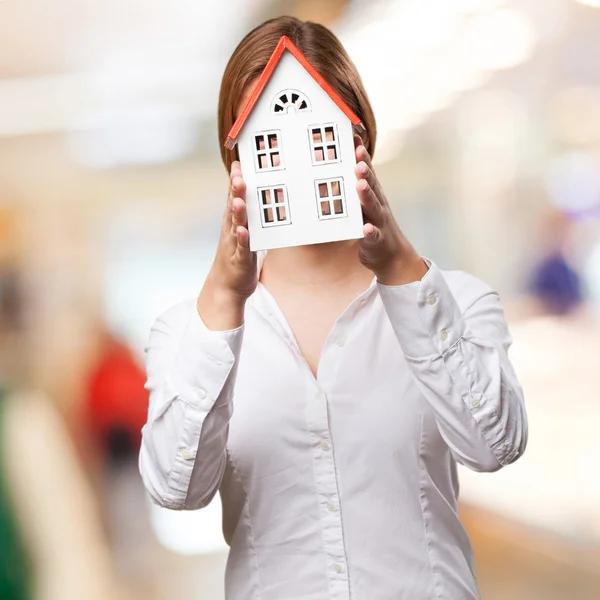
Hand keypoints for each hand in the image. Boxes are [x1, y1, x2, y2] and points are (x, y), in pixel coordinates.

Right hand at [197, 161, 256, 329]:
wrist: (226, 289)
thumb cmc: (237, 259)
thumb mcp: (244, 234)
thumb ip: (249, 217)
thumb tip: (256, 200)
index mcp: (233, 225)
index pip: (232, 199)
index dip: (234, 182)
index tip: (239, 164)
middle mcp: (231, 232)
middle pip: (233, 209)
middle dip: (235, 192)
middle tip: (238, 175)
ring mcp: (234, 247)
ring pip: (236, 227)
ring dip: (237, 213)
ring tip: (239, 199)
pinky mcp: (240, 262)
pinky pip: (242, 250)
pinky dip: (243, 240)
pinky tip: (244, 231)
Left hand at [354, 138, 427, 285]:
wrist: (392, 257)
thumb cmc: (374, 226)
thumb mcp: (365, 205)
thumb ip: (356, 188)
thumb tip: (341, 168)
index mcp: (374, 195)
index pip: (368, 173)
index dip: (362, 157)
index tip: (354, 139)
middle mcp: (378, 205)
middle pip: (372, 185)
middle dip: (365, 171)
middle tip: (358, 156)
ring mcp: (380, 222)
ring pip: (373, 207)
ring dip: (367, 195)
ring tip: (360, 184)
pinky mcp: (377, 241)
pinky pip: (374, 236)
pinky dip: (370, 232)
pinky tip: (366, 228)